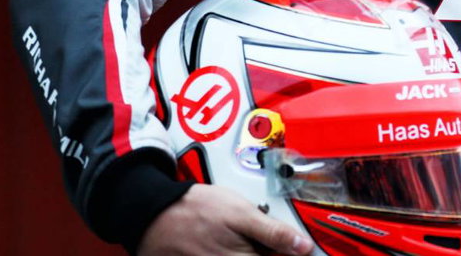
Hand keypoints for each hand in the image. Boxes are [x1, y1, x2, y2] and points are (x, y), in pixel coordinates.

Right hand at [138, 183, 311, 255]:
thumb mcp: (242, 213)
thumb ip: (274, 233)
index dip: (288, 253)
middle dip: (264, 249)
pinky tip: (227, 241)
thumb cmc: (197, 209)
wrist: (156, 213)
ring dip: (248, 248)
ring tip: (238, 237)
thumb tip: (304, 247)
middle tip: (258, 236)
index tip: (296, 248)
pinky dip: (234, 249)